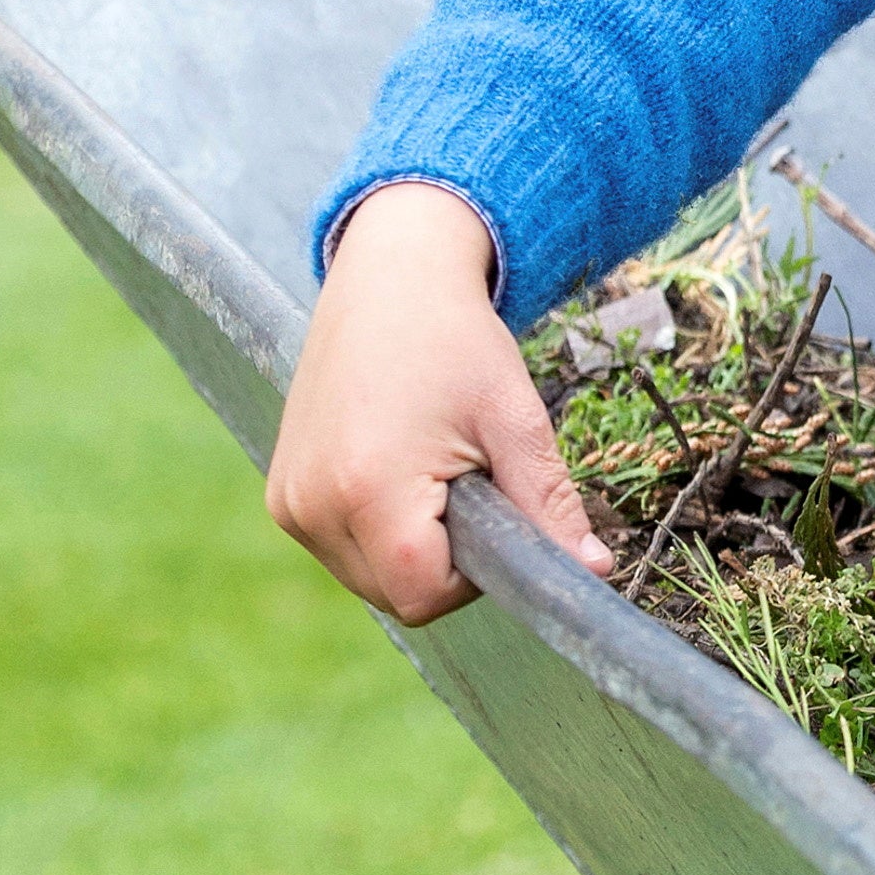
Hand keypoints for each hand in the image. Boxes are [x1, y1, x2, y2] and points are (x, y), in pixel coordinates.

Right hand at [266, 179, 606, 624]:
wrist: (390, 279)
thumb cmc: (457, 340)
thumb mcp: (514, 419)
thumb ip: (549, 504)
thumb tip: (594, 572)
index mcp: (368, 490)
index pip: (425, 595)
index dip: (473, 573)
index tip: (492, 511)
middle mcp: (311, 506)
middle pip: (396, 594)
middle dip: (444, 561)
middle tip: (467, 481)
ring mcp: (288, 502)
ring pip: (368, 578)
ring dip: (410, 547)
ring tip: (430, 468)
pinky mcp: (281, 495)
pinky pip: (340, 549)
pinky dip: (378, 529)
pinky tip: (396, 468)